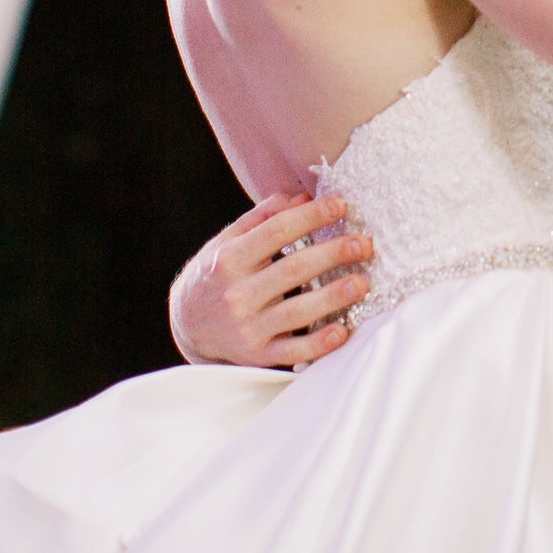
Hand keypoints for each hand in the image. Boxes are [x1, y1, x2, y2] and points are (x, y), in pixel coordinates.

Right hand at [171, 192, 373, 368]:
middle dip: (332, 254)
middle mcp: (237, 293)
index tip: (341, 205)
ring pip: (297, 312)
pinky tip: (343, 331)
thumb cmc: (216, 275)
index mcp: (230, 259)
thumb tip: (302, 197)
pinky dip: (319, 344)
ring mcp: (247, 327)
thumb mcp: (228, 241)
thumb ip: (262, 218)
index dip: (310, 216)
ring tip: (362, 283)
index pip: (276, 231)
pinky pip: (293, 351)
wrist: (187, 324)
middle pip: (292, 269)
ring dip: (333, 297)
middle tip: (365, 244)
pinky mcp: (257, 355)